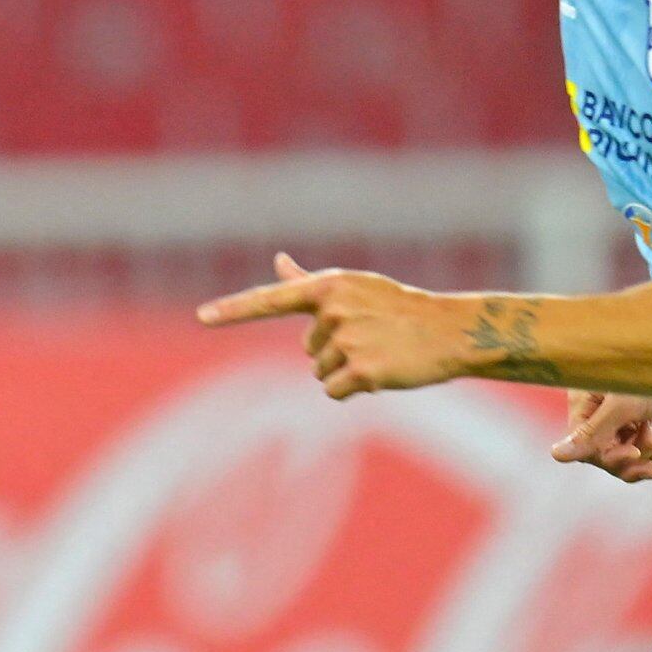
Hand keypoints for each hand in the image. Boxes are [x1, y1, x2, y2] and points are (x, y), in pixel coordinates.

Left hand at [196, 253, 467, 397]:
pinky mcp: (362, 370)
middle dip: (335, 351)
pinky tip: (380, 373)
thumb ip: (308, 282)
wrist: (449, 330)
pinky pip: (335, 391)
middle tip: (373, 337)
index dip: (233, 309)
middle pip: (307, 349)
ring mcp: (348, 340)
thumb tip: (278, 261)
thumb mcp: (354, 287)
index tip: (202, 316)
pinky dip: (353, 389)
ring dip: (346, 370)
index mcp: (328, 286)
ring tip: (380, 352)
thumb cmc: (398, 308)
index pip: (271, 299)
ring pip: (321, 372)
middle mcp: (333, 310)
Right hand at [551, 390, 651, 482]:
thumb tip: (554, 456)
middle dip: (632, 454)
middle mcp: (599, 413)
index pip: (586, 446)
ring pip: (628, 458)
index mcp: (585, 403)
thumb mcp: (621, 407)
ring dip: (648, 448)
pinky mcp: (644, 425)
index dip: (608, 456)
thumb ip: (590, 435)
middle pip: (606, 456)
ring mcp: (622, 420)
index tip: (632, 454)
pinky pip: (646, 454)